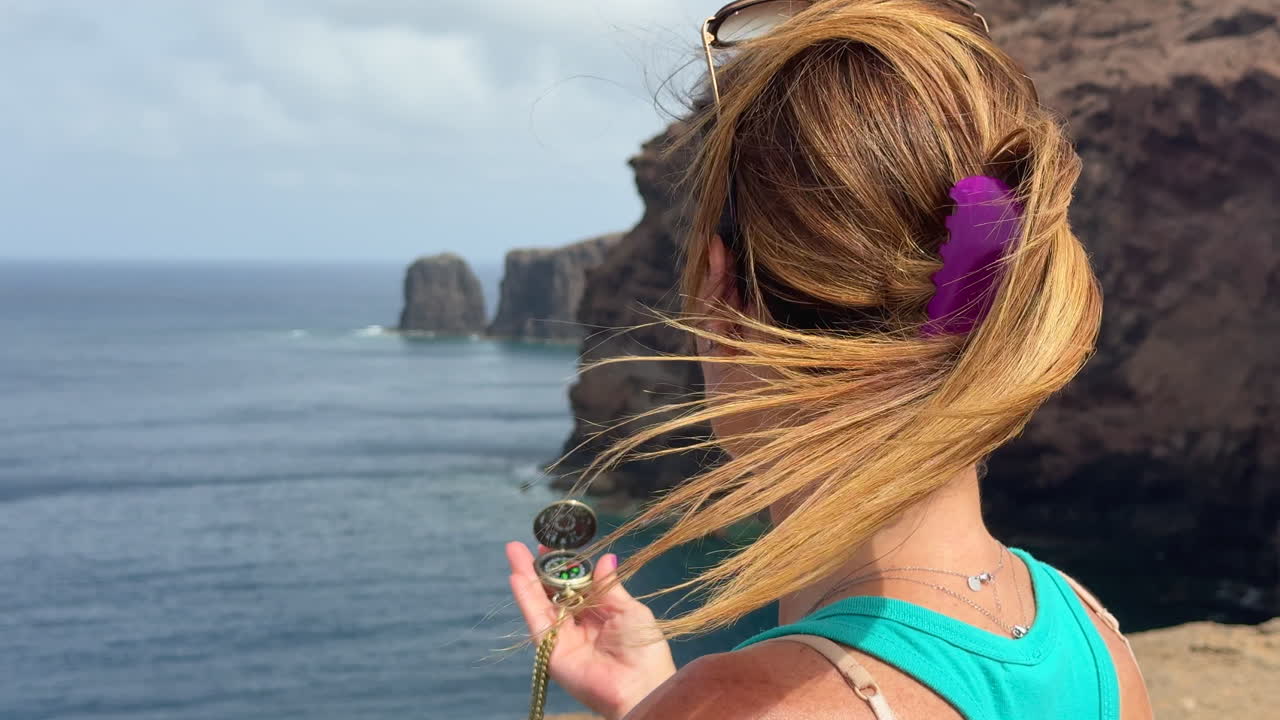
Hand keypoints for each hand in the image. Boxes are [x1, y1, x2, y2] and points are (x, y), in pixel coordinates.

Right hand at [506, 542, 676, 719]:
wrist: (639, 686)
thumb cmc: (643, 648)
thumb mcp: (630, 610)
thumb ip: (610, 587)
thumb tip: (604, 558)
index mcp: (600, 613)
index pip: (575, 584)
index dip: (565, 566)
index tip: (553, 546)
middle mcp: (578, 624)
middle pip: (552, 591)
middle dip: (538, 568)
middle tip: (522, 545)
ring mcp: (562, 637)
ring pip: (540, 602)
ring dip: (526, 577)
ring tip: (513, 551)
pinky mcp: (551, 650)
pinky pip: (536, 621)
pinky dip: (526, 599)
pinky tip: (517, 578)